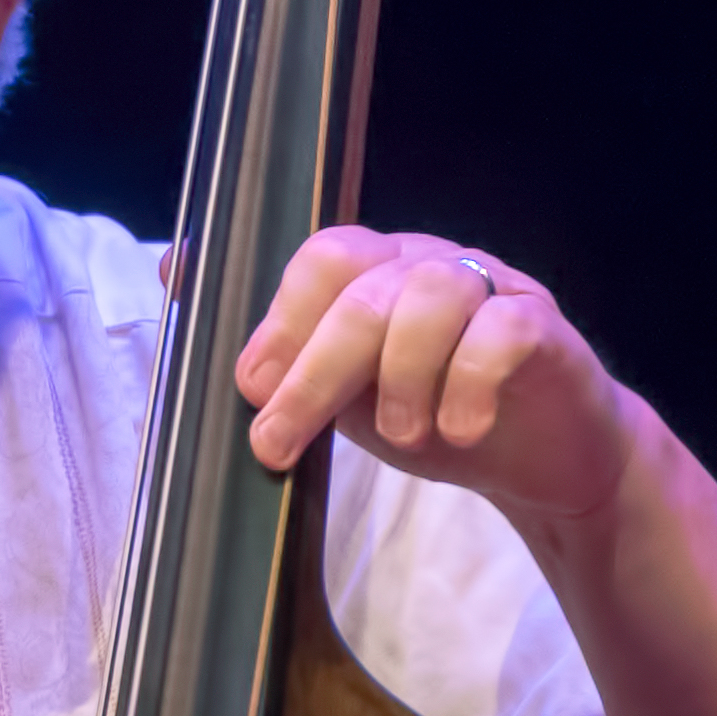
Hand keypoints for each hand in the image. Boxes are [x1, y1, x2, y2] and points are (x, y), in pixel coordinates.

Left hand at [233, 226, 638, 529]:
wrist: (543, 457)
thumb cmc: (431, 415)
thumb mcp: (339, 392)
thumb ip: (273, 347)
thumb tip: (171, 269)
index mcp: (378, 272)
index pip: (324, 257)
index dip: (281, 321)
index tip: (251, 390)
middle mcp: (432, 266)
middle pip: (366, 285)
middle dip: (315, 367)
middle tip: (281, 443)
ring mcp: (493, 292)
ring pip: (432, 297)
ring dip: (400, 376)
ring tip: (399, 435)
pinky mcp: (545, 330)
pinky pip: (504, 332)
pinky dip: (470, 384)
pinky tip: (459, 430)